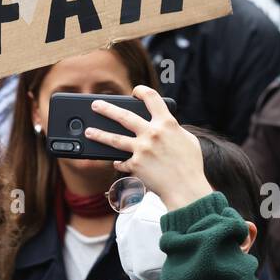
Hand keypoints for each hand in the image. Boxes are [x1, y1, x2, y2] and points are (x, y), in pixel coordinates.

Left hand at [84, 86, 210, 210]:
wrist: (186, 188)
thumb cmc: (190, 165)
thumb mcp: (187, 140)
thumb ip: (173, 130)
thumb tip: (164, 125)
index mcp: (167, 123)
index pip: (152, 98)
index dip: (142, 91)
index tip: (134, 91)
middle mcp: (152, 133)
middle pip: (124, 116)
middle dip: (107, 109)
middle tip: (95, 105)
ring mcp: (142, 149)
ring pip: (114, 138)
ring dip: (99, 134)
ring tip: (89, 131)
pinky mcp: (135, 164)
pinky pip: (122, 161)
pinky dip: (119, 162)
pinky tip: (115, 161)